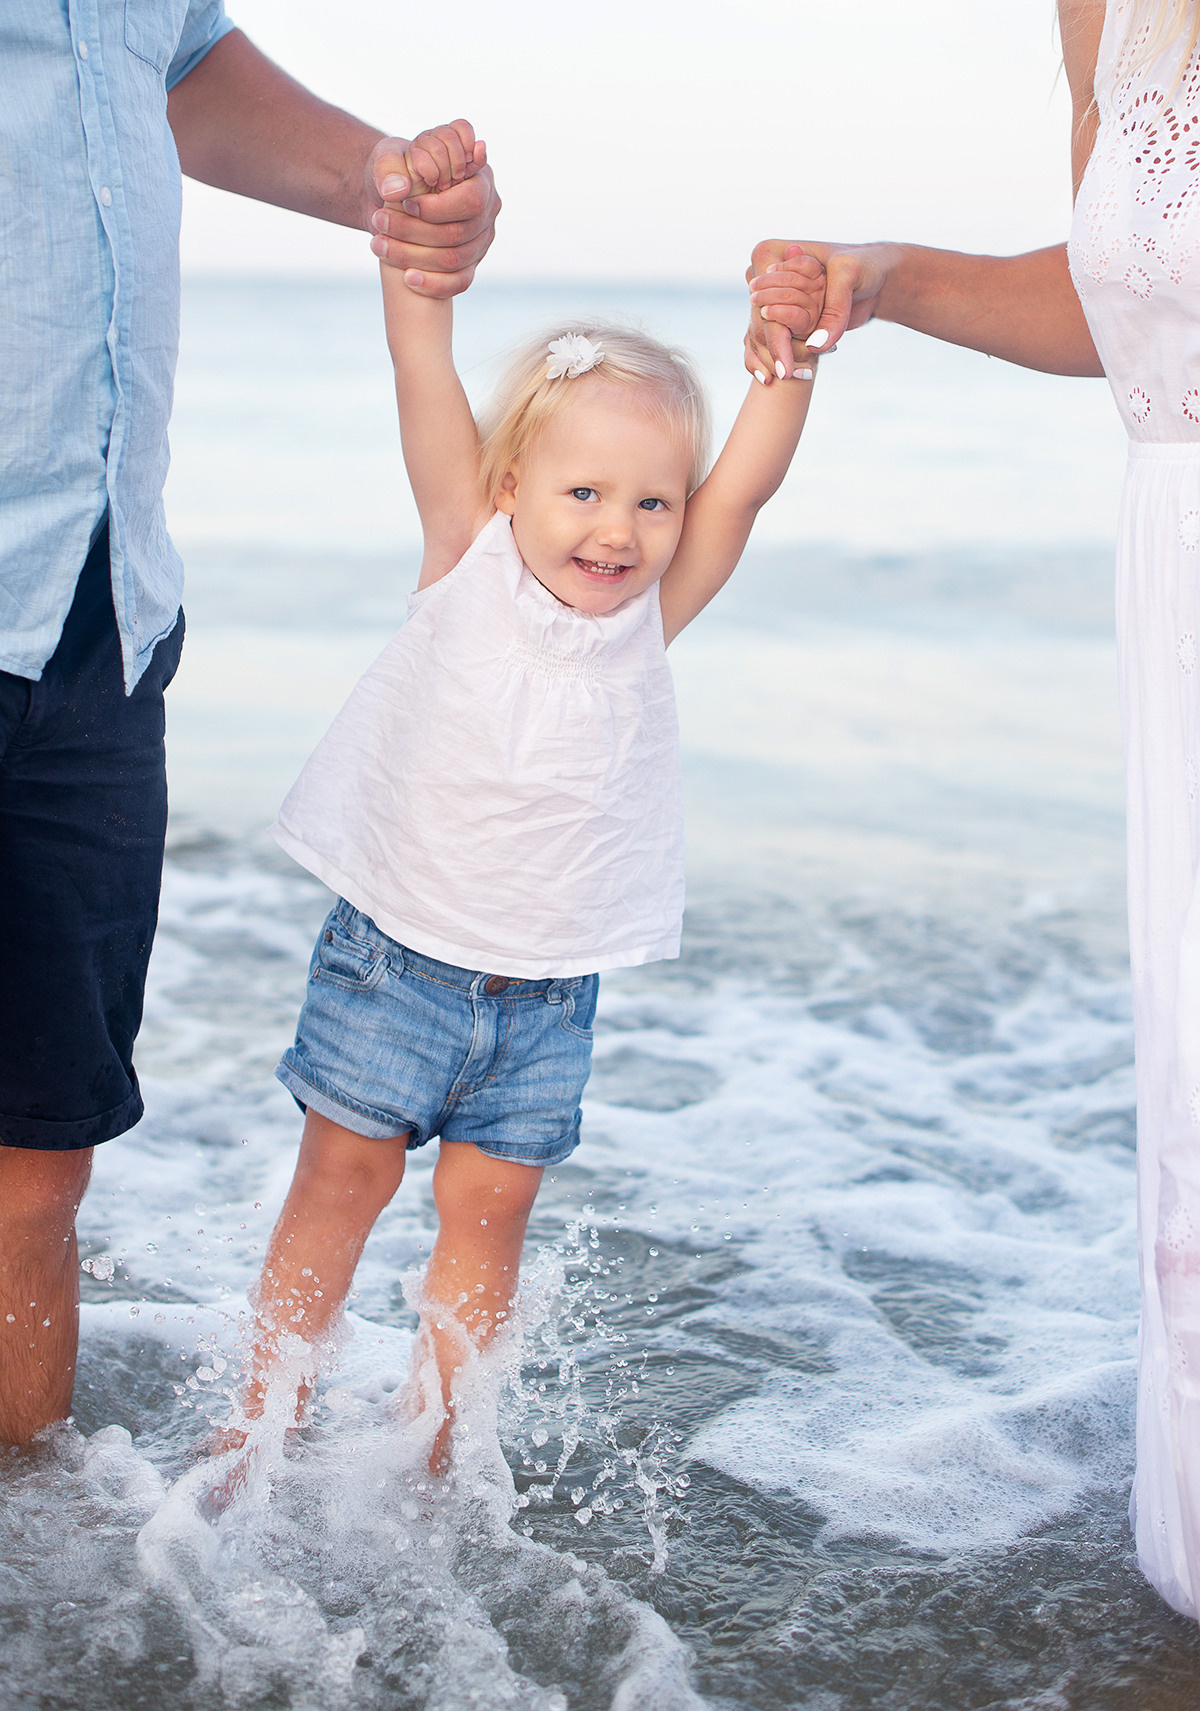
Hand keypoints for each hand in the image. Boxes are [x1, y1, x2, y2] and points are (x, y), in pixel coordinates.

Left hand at [365, 118, 499, 298]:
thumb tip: (397, 191)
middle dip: (415, 232)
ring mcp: (482, 240)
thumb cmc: (397, 170)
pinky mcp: (471, 264)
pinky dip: (433, 284)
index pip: (470, 201)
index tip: (405, 204)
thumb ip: (391, 168)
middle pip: (460, 234)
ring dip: (413, 256)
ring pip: (455, 260)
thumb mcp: (389, 158)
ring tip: (379, 245)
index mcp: (479, 176)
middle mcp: (488, 209)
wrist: (396, 194)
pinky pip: (459, 283)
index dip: (437, 208)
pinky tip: (407, 278)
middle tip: (380, 222)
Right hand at [744, 238, 901, 381]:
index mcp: (769, 254)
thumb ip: (833, 310)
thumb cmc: (864, 265)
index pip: (761, 305)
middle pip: (758, 327)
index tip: (785, 371)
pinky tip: (803, 374)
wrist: (876, 275)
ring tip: (806, 375)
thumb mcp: (849, 277)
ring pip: (761, 340)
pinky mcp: (785, 315)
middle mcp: (764, 276)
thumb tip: (813, 347)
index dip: (774, 339)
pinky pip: (774, 343)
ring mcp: (773, 298)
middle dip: (775, 356)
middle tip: (793, 377)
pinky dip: (783, 361)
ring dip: (778, 363)